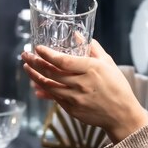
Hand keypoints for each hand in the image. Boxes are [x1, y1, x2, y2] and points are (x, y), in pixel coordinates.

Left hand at [21, 39, 147, 142]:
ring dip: (34, 76)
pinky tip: (36, 84)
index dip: (47, 54)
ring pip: (48, 85)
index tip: (37, 48)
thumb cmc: (116, 85)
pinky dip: (42, 90)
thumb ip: (92, 47)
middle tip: (25, 54)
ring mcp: (75, 98)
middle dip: (34, 62)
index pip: (63, 61)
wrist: (121, 114)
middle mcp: (81, 84)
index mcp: (91, 69)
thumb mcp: (107, 62)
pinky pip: (53, 98)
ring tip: (27, 67)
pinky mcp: (72, 109)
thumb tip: (77, 34)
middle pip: (51, 72)